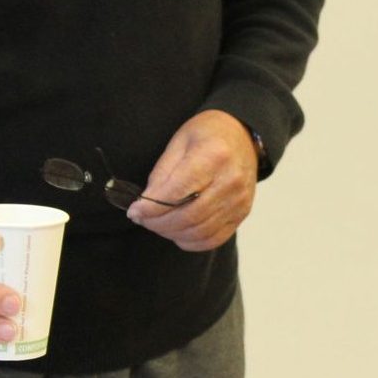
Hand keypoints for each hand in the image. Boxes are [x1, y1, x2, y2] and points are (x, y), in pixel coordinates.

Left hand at [126, 110, 259, 251]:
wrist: (243, 136)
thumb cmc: (208, 135)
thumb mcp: (179, 143)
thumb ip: (162, 175)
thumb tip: (145, 206)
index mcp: (214, 156)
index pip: (176, 193)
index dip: (151, 207)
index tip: (135, 210)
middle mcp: (231, 180)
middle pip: (188, 216)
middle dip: (158, 223)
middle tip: (143, 219)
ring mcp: (240, 200)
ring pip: (199, 231)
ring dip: (172, 233)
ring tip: (158, 224)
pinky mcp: (243, 213)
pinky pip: (214, 239)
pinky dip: (191, 241)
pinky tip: (178, 232)